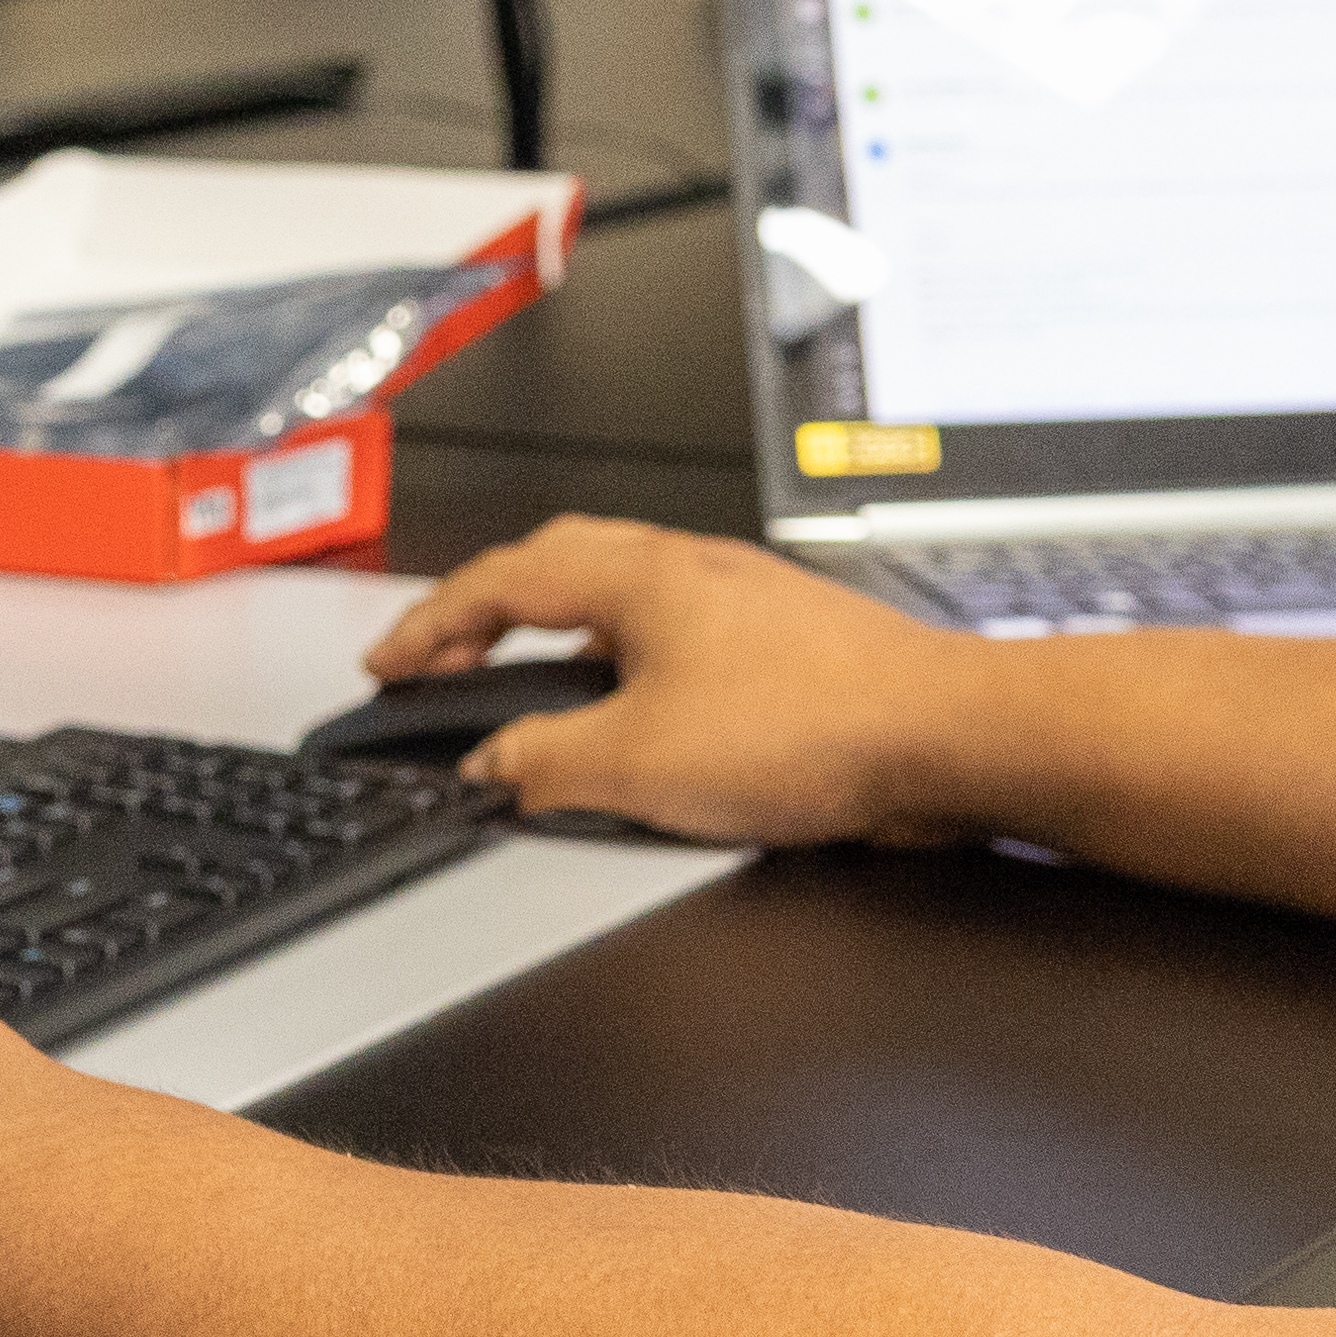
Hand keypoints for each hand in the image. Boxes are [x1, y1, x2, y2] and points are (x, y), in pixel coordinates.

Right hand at [348, 520, 1002, 846]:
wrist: (945, 738)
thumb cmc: (819, 729)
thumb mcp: (638, 763)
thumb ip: (544, 764)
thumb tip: (492, 769)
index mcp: (639, 575)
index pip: (499, 582)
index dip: (428, 626)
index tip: (390, 662)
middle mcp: (690, 569)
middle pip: (555, 567)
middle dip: (484, 614)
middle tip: (441, 660)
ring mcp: (741, 600)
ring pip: (619, 601)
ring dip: (556, 641)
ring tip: (526, 696)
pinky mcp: (782, 644)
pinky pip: (673, 640)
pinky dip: (622, 670)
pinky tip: (635, 724)